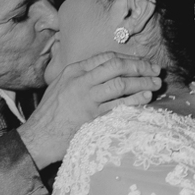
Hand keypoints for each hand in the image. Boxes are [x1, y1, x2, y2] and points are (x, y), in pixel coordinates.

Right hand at [18, 53, 161, 168]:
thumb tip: (104, 74)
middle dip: (140, 66)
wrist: (38, 137)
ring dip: (143, 82)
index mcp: (73, 71)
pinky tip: (146, 97)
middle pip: (117, 66)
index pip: (106, 57)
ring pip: (121, 83)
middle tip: (156, 70)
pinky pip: (119, 105)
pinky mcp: (91, 117)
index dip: (128, 58)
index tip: (142, 62)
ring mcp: (86, 98)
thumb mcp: (61, 87)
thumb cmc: (50, 115)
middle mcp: (80, 81)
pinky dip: (135, 99)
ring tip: (156, 84)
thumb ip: (81, 78)